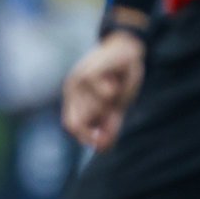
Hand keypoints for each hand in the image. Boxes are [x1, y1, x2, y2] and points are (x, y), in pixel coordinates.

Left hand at [62, 32, 145, 150]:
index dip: (86, 137)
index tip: (103, 141)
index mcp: (74, 98)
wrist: (127, 49)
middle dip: (104, 120)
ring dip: (113, 104)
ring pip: (96, 109)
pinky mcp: (89, 72)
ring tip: (117, 87)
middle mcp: (72, 89)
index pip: (72, 125)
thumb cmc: (120, 79)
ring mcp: (78, 80)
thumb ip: (109, 127)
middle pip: (83, 121)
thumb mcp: (116, 106)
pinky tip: (117, 78)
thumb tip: (101, 149)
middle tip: (116, 104)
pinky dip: (117, 91)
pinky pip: (105, 94)